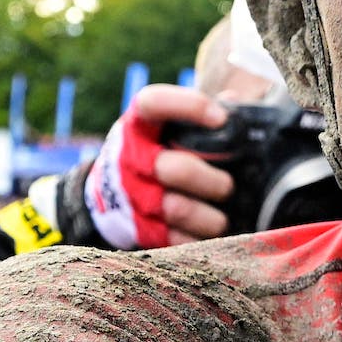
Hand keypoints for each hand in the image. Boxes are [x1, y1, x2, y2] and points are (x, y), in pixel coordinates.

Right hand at [84, 85, 238, 246]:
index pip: (153, 103)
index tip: (221, 119)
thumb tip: (236, 101)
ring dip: (209, 217)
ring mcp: (130, 195)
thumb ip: (198, 114)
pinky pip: (173, 240)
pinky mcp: (136, 229)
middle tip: (227, 186)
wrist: (105, 193)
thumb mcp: (165, 126)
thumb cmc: (153, 151)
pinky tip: (207, 237)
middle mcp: (130, 157)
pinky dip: (196, 240)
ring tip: (221, 219)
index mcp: (139, 125)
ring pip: (178, 209)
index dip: (189, 107)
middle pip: (175, 169)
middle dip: (210, 181)